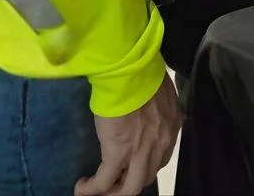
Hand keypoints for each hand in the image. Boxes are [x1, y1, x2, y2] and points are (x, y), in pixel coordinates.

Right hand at [76, 75, 180, 195]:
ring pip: (130, 188)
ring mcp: (141, 151)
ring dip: (113, 191)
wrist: (129, 70)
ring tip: (98, 189)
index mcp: (171, 125)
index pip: (161, 157)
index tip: (130, 163)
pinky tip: (82, 187)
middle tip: (112, 182)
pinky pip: (104, 181)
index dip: (144, 164)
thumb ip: (157, 103)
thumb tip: (148, 106)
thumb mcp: (159, 88)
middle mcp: (162, 143)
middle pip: (147, 176)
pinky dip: (92, 188)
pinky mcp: (118, 152)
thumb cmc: (142, 71)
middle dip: (129, 182)